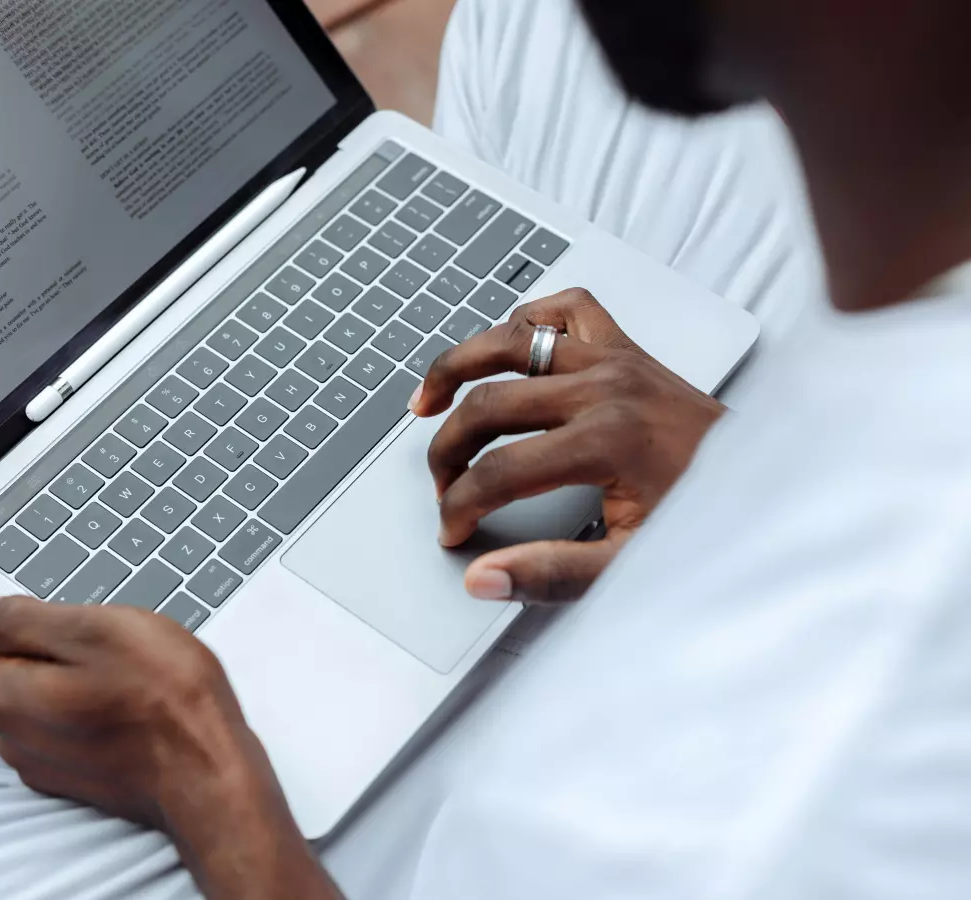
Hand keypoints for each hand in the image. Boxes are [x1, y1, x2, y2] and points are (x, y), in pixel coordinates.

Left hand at [0, 597, 338, 899]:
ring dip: (79, 682)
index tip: (87, 623)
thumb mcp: (96, 629)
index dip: (42, 617)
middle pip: (19, 668)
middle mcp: (10, 738)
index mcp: (3, 696)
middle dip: (59, 650)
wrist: (208, 773)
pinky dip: (92, 713)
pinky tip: (131, 710)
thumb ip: (26, 619)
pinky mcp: (77, 781)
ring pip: (47, 698)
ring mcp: (43, 765)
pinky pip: (71, 729)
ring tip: (130, 679)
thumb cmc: (161, 696)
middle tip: (116, 648)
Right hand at [410, 288, 724, 602]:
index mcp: (606, 442)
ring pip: (511, 340)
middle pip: (489, 405)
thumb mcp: (630, 564)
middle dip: (447, 451)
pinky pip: (567, 309)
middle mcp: (605, 388)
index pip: (499, 473)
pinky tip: (506, 344)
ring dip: (459, 367)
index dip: (461, 506)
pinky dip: (529, 318)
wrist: (777, 484)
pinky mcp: (626, 347)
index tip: (453, 531)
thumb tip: (482, 578)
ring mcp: (615, 358)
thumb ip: (551, 575)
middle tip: (440, 485)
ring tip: (427, 401)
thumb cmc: (709, 522)